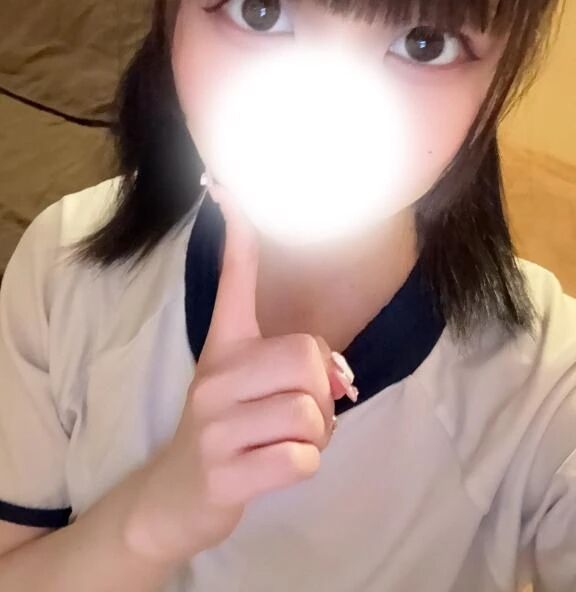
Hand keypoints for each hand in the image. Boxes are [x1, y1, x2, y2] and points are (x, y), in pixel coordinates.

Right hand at [124, 178, 357, 564]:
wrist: (177, 495)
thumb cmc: (229, 428)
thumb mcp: (249, 387)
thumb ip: (297, 369)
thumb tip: (342, 378)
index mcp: (223, 345)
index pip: (234, 277)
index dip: (238, 232)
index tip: (225, 184)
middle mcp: (215, 375)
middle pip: (308, 356)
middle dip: (324, 391)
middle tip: (304, 411)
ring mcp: (214, 424)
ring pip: (312, 413)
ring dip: (317, 435)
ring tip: (285, 441)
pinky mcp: (222, 472)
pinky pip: (302, 458)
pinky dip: (305, 466)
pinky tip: (275, 468)